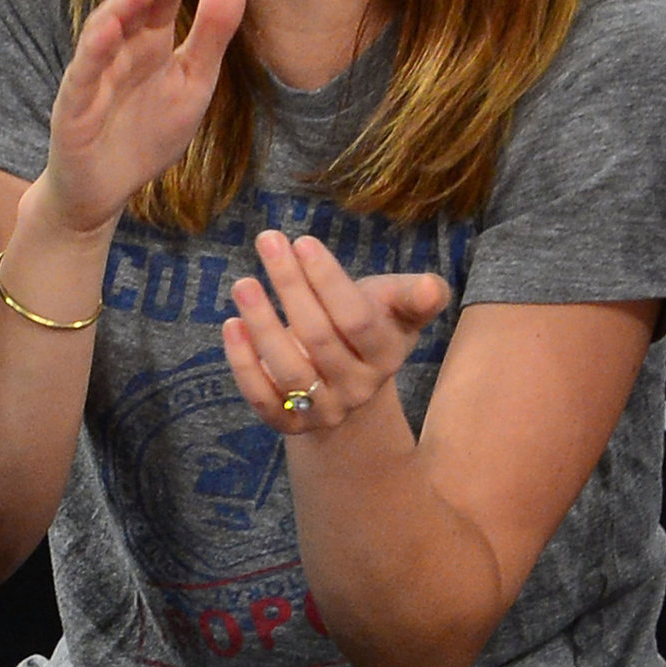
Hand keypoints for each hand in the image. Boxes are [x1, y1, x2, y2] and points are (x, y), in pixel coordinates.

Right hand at [43, 0, 247, 232]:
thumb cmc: (148, 133)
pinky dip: (94, 49)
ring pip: (103, 28)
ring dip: (123, 4)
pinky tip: (109, 30)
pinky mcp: (74, 103)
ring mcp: (94, 72)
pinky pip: (83, 71)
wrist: (107, 189)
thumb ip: (214, 31)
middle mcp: (119, 48)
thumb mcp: (194, 81)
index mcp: (150, 42)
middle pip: (130, 3)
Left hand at [223, 230, 448, 433]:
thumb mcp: (395, 306)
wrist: (349, 384)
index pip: (356, 318)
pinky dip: (243, 364)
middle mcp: (358, 388)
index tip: (302, 242)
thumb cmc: (370, 326)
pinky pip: (263, 398)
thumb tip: (434, 288)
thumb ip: (414, 296)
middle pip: (319, 338)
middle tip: (267, 242)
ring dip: (262, 325)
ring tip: (243, 284)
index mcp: (386, 355)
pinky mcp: (289, 424)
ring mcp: (323, 410)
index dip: (327, 281)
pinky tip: (232, 325)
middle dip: (290, 286)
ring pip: (289, 370)